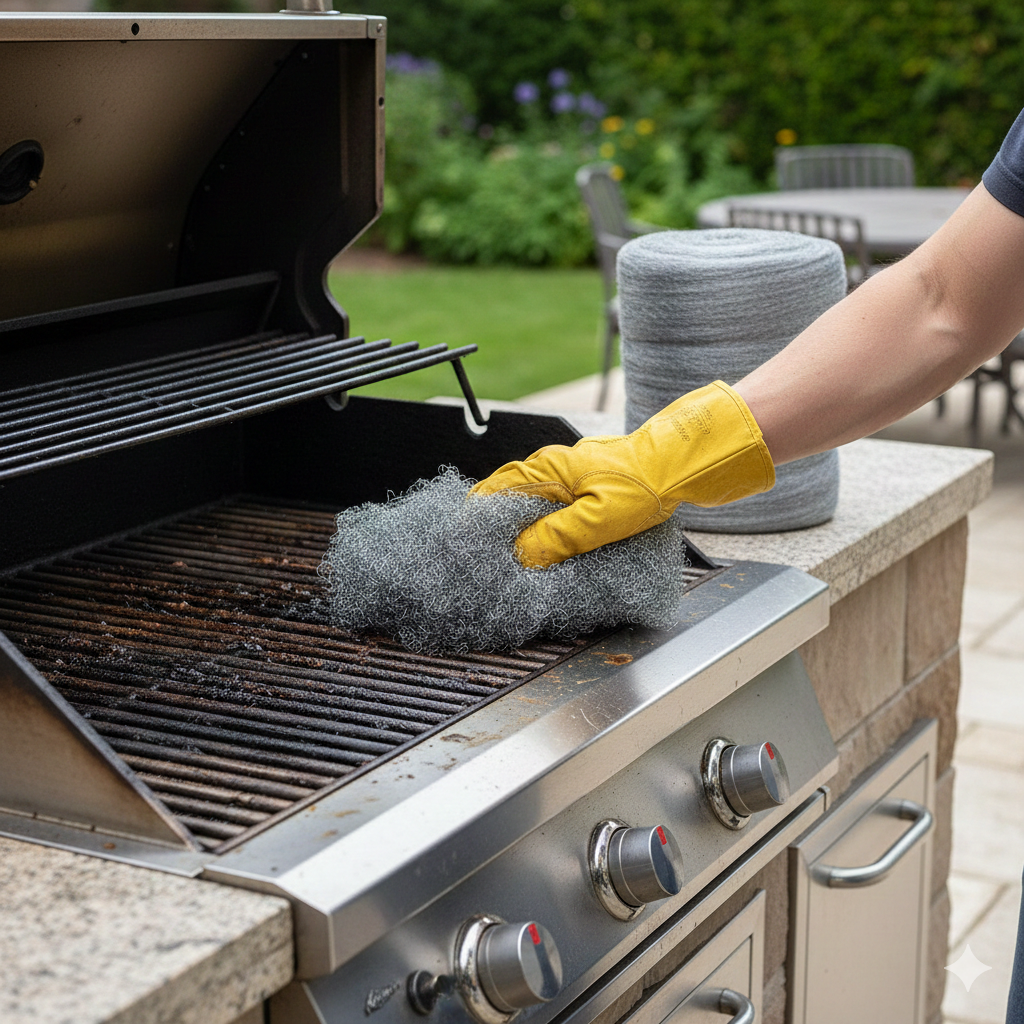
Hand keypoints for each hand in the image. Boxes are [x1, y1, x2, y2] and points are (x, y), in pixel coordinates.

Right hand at [470, 381, 774, 567]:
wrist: (681, 465)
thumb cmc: (644, 485)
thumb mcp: (597, 520)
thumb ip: (555, 537)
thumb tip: (520, 555)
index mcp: (546, 469)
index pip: (492, 493)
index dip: (476, 521)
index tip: (466, 547)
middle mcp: (550, 467)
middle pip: (507, 499)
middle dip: (494, 529)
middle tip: (485, 560)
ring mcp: (566, 474)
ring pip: (528, 504)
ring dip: (519, 531)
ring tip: (511, 561)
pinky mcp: (582, 484)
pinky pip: (550, 507)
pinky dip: (541, 526)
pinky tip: (546, 547)